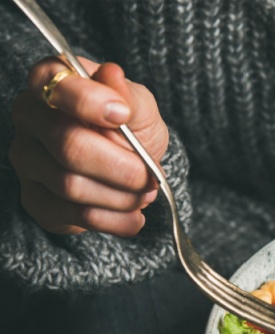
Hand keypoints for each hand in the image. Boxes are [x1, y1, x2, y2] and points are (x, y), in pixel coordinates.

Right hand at [9, 56, 167, 235]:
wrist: (129, 166)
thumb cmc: (130, 127)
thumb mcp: (140, 107)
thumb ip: (128, 95)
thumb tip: (112, 76)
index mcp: (51, 82)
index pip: (55, 86)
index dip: (90, 103)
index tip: (123, 116)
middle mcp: (30, 118)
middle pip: (69, 146)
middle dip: (121, 167)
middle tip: (151, 177)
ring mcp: (27, 160)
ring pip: (71, 186)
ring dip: (122, 197)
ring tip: (146, 194)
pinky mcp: (35, 199)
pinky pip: (73, 215)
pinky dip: (114, 220)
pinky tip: (134, 217)